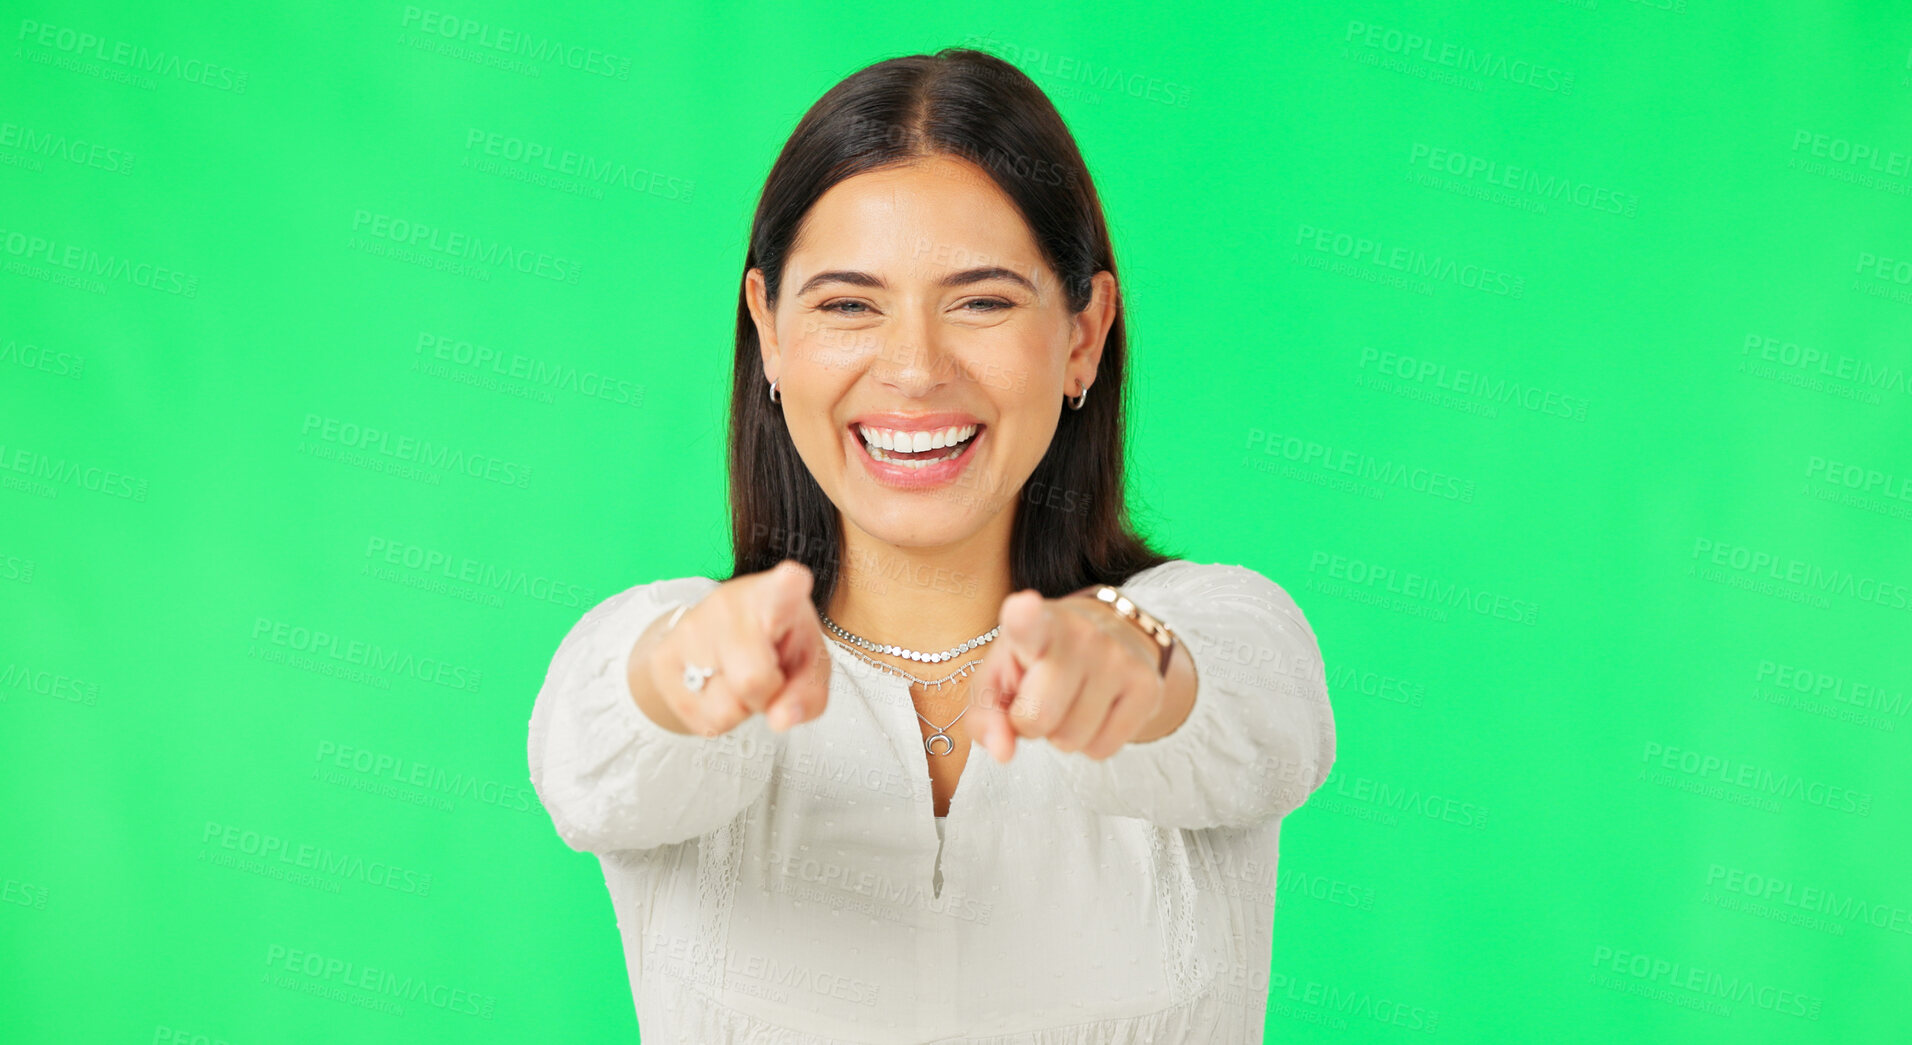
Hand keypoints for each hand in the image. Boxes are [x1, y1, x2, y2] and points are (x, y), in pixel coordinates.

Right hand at [643, 560, 830, 736]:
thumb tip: (780, 720)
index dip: (788, 585)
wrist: (716, 635)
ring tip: (741, 676)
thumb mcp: (807, 664)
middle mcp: (728, 605)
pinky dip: (720, 717)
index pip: (782, 589)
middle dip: (767, 695)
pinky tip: (720, 685)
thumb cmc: (776, 644)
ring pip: (726, 710)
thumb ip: (809, 693)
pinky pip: (704, 722)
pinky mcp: (663, 659)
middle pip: (753, 681)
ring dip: (742, 709)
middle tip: (768, 674)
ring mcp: (690, 629)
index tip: (793, 578)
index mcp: (774, 596)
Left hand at [968, 588, 1169, 762]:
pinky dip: (1091, 742)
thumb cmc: (1038, 662)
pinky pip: (1102, 749)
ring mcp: (1119, 659)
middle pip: (1038, 717)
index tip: (1023, 607)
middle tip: (1039, 699)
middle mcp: (1081, 635)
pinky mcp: (1148, 687)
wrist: (1112, 636)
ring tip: (1071, 701)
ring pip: (1071, 740)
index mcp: (1037, 625)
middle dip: (1030, 724)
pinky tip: (1096, 710)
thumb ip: (984, 716)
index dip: (1023, 618)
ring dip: (1062, 734)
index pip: (1028, 622)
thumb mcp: (1000, 677)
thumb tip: (1003, 752)